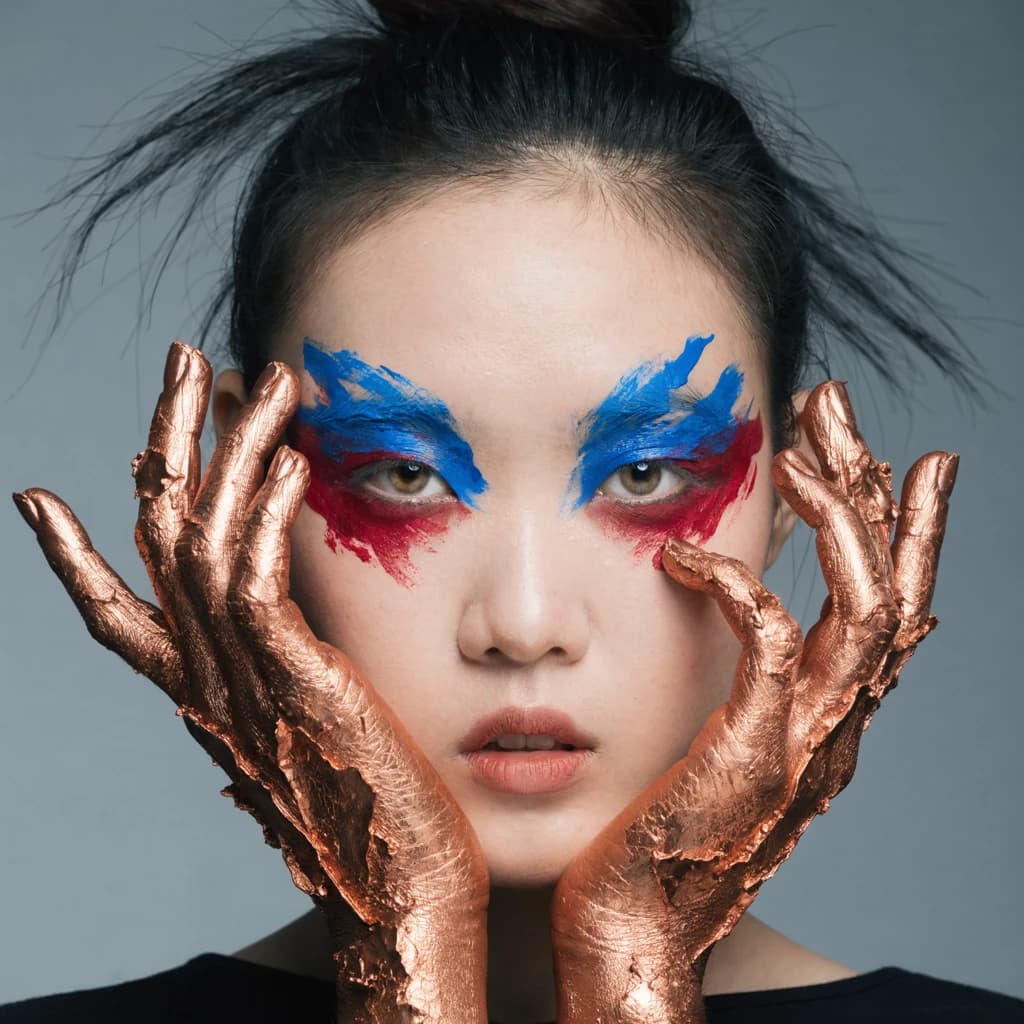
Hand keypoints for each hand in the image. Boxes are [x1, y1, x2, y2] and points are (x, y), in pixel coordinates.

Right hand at [13, 342, 489, 1023]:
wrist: (401, 895)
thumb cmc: (376, 807)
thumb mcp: (316, 725)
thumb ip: (292, 669)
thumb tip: (301, 626)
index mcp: (203, 691)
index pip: (117, 613)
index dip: (72, 555)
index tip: (45, 495)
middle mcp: (203, 680)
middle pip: (158, 535)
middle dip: (168, 438)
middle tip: (183, 359)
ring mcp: (240, 681)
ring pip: (203, 538)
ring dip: (230, 447)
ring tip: (261, 375)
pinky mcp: (292, 684)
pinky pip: (255, 580)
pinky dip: (265, 513)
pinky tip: (290, 458)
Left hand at [550, 381, 958, 1023]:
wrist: (629, 924)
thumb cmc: (652, 822)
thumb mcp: (720, 736)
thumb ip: (749, 676)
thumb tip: (764, 613)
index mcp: (828, 713)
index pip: (884, 596)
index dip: (892, 517)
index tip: (876, 443)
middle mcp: (836, 724)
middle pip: (892, 582)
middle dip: (868, 482)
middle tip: (832, 399)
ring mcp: (804, 743)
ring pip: (867, 608)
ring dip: (840, 520)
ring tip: (800, 450)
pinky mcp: (752, 754)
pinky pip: (772, 646)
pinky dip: (738, 587)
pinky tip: (683, 554)